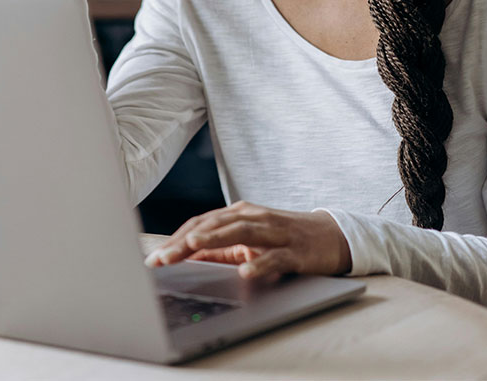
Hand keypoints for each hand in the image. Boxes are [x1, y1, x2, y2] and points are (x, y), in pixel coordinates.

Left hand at [145, 200, 351, 278]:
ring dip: (214, 237)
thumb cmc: (285, 238)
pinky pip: (274, 256)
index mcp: (240, 214)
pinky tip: (244, 272)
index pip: (202, 222)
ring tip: (192, 246)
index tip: (155, 257)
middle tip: (161, 258)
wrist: (331, 236)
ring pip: (240, 231)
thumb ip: (220, 247)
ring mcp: (274, 231)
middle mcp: (254, 216)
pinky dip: (259, 263)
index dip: (176, 238)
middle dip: (185, 240)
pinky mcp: (294, 249)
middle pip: (215, 224)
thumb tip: (186, 256)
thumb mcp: (249, 241)